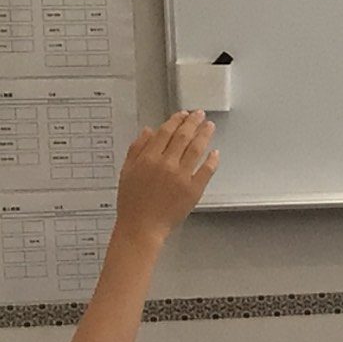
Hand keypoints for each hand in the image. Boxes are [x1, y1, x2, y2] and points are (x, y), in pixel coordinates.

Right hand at [113, 111, 217, 242]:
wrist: (141, 227)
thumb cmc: (132, 202)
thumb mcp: (127, 171)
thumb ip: (137, 149)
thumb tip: (148, 130)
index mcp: (148, 159)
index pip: (165, 132)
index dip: (176, 120)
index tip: (183, 114)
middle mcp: (166, 164)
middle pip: (183, 137)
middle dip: (193, 123)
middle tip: (201, 115)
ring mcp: (181, 177)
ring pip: (196, 149)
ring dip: (204, 135)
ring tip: (209, 126)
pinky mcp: (193, 189)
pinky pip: (206, 170)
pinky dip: (212, 159)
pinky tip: (215, 153)